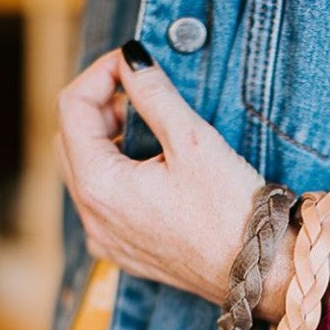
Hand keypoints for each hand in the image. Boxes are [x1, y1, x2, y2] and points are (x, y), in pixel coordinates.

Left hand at [53, 41, 264, 304]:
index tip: (131, 62)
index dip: (99, 74)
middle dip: (100, 108)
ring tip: (150, 131)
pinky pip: (103, 206)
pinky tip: (153, 173)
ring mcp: (107, 240)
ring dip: (107, 143)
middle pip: (71, 141)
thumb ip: (154, 94)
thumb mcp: (193, 142)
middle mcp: (93, 218)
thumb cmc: (230, 210)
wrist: (258, 272)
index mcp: (100, 186)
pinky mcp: (126, 254)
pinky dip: (117, 178)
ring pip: (86, 175)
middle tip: (139, 95)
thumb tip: (132, 58)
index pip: (72, 108)